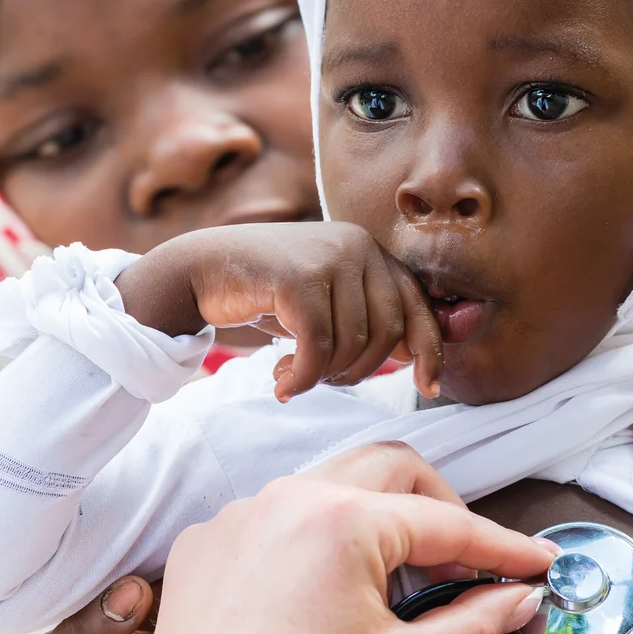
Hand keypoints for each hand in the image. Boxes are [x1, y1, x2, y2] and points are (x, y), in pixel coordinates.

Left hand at [13, 443, 550, 633]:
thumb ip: (470, 624)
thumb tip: (515, 599)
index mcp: (348, 519)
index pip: (448, 521)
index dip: (502, 547)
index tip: (535, 563)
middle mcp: (294, 494)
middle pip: (393, 469)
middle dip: (441, 506)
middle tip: (467, 559)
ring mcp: (247, 509)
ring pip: (333, 484)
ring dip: (376, 518)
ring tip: (400, 577)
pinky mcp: (213, 533)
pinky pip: (279, 516)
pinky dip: (316, 541)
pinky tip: (326, 591)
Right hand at [116, 221, 442, 400]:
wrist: (201, 269)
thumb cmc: (267, 293)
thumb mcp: (327, 303)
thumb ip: (371, 318)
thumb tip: (430, 350)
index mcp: (368, 250)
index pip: (417, 305)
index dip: (430, 350)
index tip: (428, 388)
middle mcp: (355, 245)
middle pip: (387, 331)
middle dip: (359, 370)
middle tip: (322, 378)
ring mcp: (327, 257)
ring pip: (352, 343)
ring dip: (323, 375)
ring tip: (293, 376)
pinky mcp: (298, 277)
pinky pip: (317, 346)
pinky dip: (302, 376)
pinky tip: (281, 382)